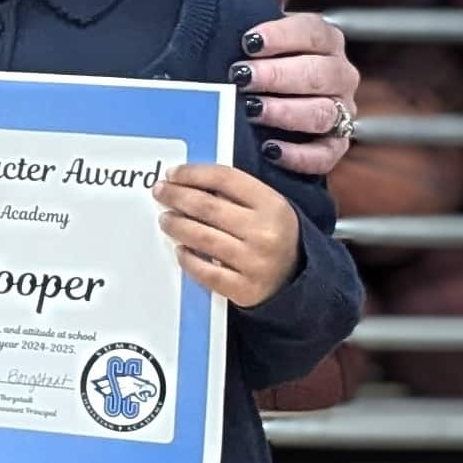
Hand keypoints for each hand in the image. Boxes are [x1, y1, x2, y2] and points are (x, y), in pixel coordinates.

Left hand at [154, 163, 300, 308]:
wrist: (301, 279)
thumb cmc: (276, 236)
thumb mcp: (268, 207)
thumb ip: (236, 193)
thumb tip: (189, 183)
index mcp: (272, 205)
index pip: (224, 178)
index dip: (193, 173)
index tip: (173, 174)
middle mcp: (264, 232)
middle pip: (207, 207)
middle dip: (176, 196)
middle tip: (160, 192)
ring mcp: (254, 263)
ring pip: (202, 237)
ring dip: (176, 225)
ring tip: (165, 219)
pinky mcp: (244, 289)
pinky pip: (206, 271)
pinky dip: (188, 259)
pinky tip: (180, 250)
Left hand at [238, 0, 359, 177]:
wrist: (267, 107)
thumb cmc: (263, 60)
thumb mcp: (259, 27)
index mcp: (326, 42)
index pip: (315, 32)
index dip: (282, 35)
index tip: (248, 41)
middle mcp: (340, 75)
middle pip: (319, 73)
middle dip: (278, 75)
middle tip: (241, 78)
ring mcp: (341, 112)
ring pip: (322, 113)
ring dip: (286, 112)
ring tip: (251, 110)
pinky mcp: (334, 147)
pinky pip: (326, 154)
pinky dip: (299, 155)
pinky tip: (270, 149)